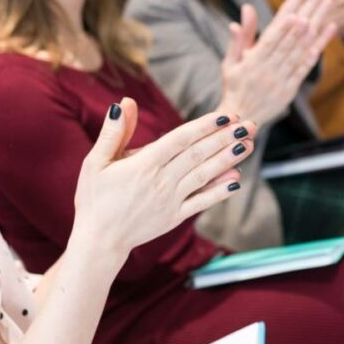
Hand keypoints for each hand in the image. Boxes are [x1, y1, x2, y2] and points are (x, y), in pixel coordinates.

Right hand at [71, 98, 256, 262]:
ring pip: (204, 176)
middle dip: (224, 138)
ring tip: (247, 145)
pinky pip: (201, 202)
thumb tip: (125, 102)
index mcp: (143, 165)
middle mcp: (161, 182)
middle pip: (198, 155)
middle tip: (248, 125)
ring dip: (228, 160)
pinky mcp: (175, 218)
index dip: (204, 126)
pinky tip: (236, 180)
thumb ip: (114, 132)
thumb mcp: (96, 162)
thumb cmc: (95, 198)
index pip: (179, 139)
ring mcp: (170, 201)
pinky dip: (219, 192)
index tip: (224, 116)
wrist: (98, 241)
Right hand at [218, 0, 336, 123]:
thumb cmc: (234, 87)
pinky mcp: (291, 88)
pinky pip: (306, 65)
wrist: (241, 120)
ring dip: (316, 23)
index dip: (290, 8)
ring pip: (302, 46)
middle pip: (293, 33)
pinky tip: (328, 30)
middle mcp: (269, 67)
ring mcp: (281, 78)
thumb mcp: (231, 62)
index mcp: (254, 58)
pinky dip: (317, 47)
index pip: (275, 28)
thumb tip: (246, 11)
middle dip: (308, 9)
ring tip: (327, 3)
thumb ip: (240, 37)